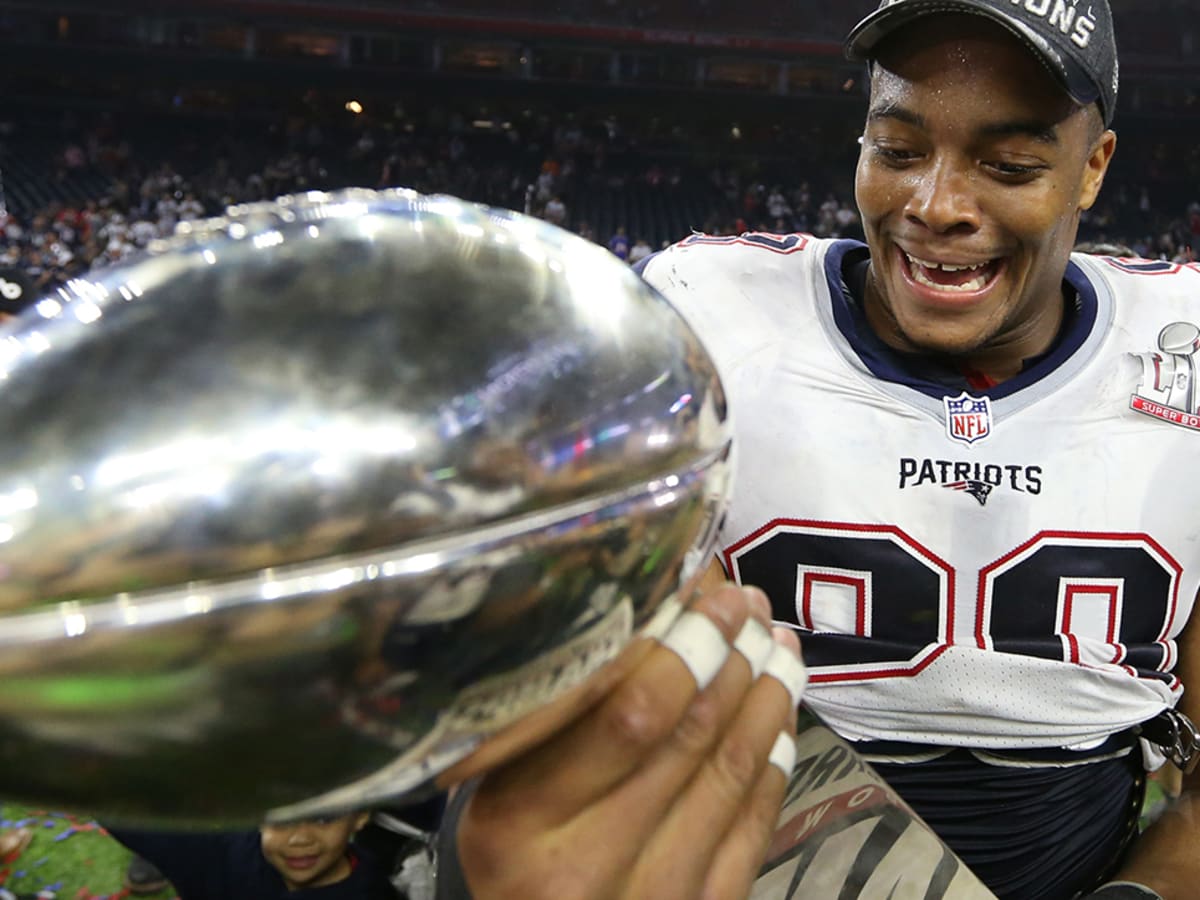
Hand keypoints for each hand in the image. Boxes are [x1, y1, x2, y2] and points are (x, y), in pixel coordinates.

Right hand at [450, 583, 803, 899]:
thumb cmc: (510, 857)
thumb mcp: (496, 790)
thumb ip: (550, 722)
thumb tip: (639, 616)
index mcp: (519, 821)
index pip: (625, 719)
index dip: (683, 650)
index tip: (709, 596)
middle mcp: (588, 866)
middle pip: (686, 738)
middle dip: (730, 657)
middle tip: (748, 606)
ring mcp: (654, 896)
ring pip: (729, 774)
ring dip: (764, 697)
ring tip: (775, 643)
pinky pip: (752, 826)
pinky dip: (773, 759)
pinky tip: (777, 714)